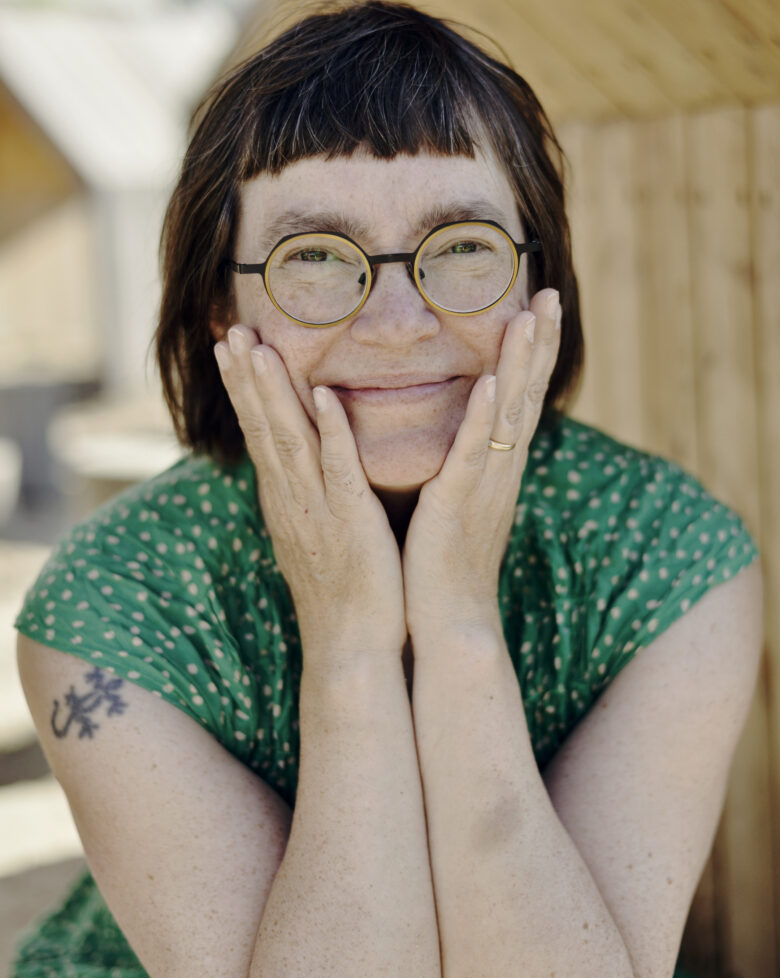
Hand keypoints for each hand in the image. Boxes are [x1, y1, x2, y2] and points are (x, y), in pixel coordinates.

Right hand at [214, 325, 405, 666]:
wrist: (353, 646)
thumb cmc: (344, 591)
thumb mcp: (318, 534)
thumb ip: (309, 495)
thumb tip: (300, 467)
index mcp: (286, 498)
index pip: (258, 432)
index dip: (243, 388)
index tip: (229, 345)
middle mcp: (292, 498)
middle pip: (262, 427)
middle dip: (245, 377)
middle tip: (229, 331)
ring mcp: (316, 508)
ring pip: (289, 439)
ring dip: (273, 391)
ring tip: (257, 347)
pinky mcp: (349, 521)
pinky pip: (337, 468)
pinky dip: (330, 430)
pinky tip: (324, 395)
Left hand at [401, 289, 561, 643]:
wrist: (447, 619)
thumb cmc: (447, 559)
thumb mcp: (460, 497)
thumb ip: (467, 460)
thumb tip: (467, 430)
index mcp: (499, 464)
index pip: (523, 395)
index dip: (536, 351)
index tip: (544, 305)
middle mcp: (501, 468)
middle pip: (527, 394)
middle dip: (540, 343)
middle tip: (550, 294)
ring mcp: (483, 484)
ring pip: (508, 413)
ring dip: (520, 365)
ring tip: (529, 319)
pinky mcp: (457, 503)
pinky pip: (473, 453)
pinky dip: (483, 417)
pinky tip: (489, 383)